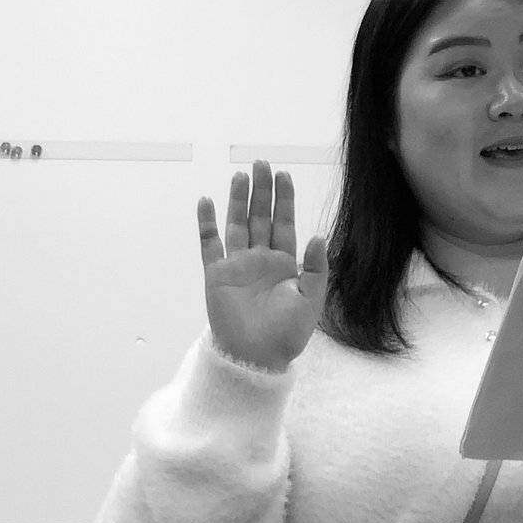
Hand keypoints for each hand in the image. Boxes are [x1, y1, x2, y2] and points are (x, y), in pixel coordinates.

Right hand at [198, 160, 327, 371]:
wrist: (256, 358)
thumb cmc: (286, 334)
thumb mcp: (310, 300)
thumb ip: (314, 268)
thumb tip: (317, 236)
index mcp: (284, 265)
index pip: (284, 224)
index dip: (284, 200)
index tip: (283, 176)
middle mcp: (260, 260)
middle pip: (260, 217)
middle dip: (262, 191)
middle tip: (261, 164)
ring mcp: (237, 265)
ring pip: (236, 225)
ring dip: (237, 200)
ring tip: (240, 175)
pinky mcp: (215, 275)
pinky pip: (209, 244)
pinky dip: (206, 224)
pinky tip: (206, 201)